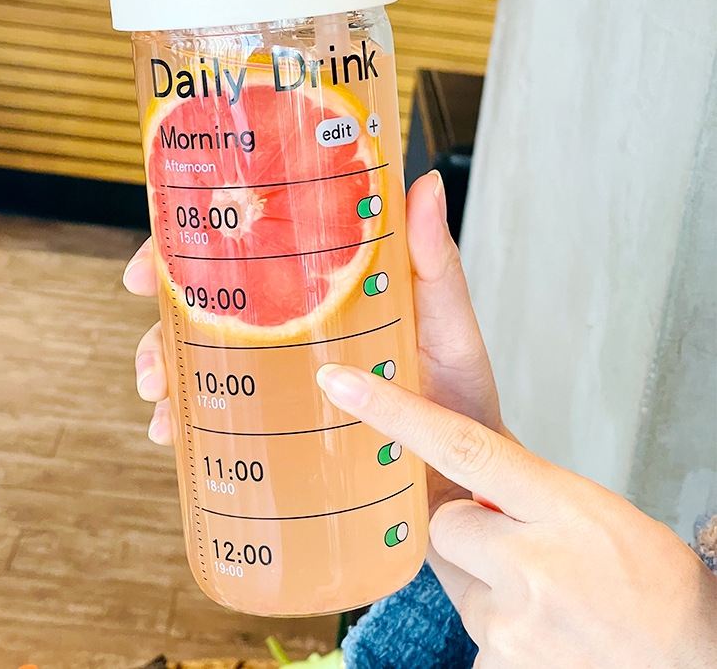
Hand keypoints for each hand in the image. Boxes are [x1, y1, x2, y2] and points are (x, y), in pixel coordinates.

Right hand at [122, 171, 513, 468]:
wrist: (467, 478)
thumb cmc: (460, 392)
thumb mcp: (447, 322)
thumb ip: (436, 261)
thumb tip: (428, 181)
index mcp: (323, 290)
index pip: (247, 254)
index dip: (188, 250)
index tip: (151, 266)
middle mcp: (296, 328)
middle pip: (209, 310)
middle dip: (162, 327)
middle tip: (150, 359)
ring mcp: (287, 379)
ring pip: (204, 364)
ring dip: (166, 376)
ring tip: (158, 404)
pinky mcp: (286, 428)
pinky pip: (224, 422)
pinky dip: (191, 427)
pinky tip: (174, 439)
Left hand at [316, 371, 716, 666]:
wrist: (694, 658)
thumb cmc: (649, 581)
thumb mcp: (590, 510)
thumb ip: (518, 490)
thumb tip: (459, 475)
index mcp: (558, 504)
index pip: (458, 444)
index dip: (393, 411)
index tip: (341, 383)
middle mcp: (530, 563)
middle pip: (441, 524)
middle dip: (469, 531)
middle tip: (523, 550)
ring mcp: (513, 624)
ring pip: (455, 577)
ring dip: (486, 582)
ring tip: (546, 598)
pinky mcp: (497, 667)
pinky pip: (472, 627)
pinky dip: (499, 627)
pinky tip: (545, 633)